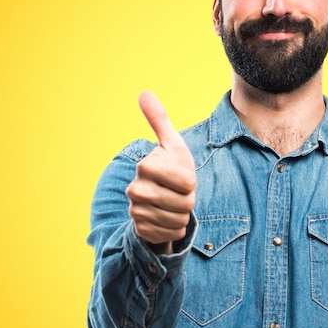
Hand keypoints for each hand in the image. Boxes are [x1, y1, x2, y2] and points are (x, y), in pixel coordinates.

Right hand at [126, 91, 196, 253]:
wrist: (157, 199)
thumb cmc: (170, 167)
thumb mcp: (171, 144)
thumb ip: (159, 120)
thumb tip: (144, 93)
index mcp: (146, 166)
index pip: (188, 182)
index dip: (191, 182)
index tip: (182, 177)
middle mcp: (136, 189)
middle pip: (185, 203)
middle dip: (189, 200)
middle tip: (180, 194)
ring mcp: (136, 211)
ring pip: (179, 220)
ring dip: (183, 215)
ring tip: (174, 205)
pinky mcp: (140, 229)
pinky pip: (171, 234)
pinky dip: (176, 229)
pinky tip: (168, 219)